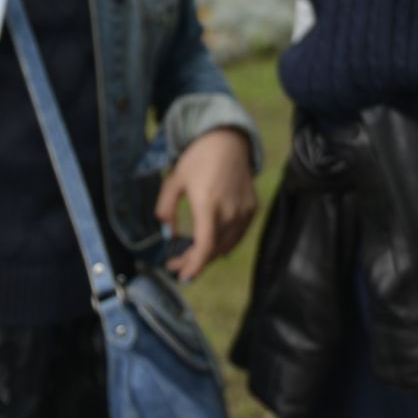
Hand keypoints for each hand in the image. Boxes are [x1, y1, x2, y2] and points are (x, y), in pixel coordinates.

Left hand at [156, 127, 256, 281]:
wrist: (228, 141)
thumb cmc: (198, 159)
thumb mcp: (173, 181)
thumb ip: (166, 210)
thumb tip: (168, 234)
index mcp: (208, 205)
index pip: (205, 247)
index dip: (194, 266)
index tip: (181, 276)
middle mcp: (230, 211)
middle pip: (213, 250)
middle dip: (193, 261)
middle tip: (177, 263)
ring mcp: (244, 211)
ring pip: (226, 246)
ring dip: (208, 255)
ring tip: (191, 255)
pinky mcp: (252, 209)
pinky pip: (237, 235)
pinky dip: (223, 244)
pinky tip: (210, 243)